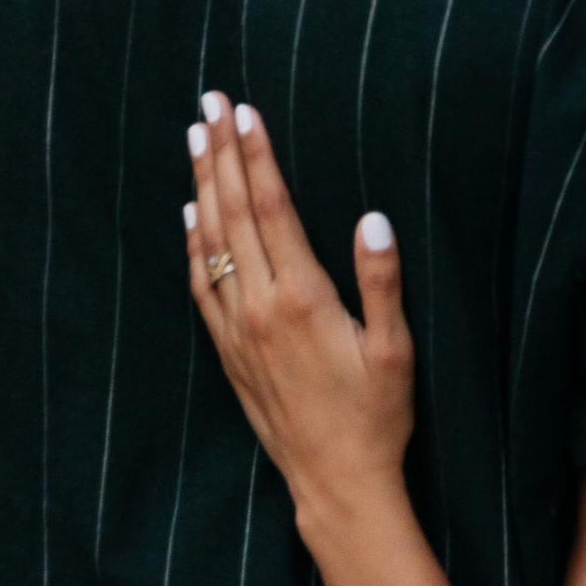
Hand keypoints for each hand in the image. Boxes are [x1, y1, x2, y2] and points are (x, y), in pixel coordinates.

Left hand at [186, 98, 415, 529]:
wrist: (335, 483)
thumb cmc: (377, 416)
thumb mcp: (396, 349)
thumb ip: (382, 282)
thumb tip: (372, 219)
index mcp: (301, 298)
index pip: (271, 209)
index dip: (257, 155)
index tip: (245, 111)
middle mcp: (259, 308)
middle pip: (233, 213)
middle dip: (222, 153)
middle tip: (210, 103)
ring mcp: (237, 330)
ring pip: (210, 243)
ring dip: (202, 186)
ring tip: (196, 139)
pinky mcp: (228, 352)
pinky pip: (200, 285)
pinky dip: (192, 244)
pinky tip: (189, 215)